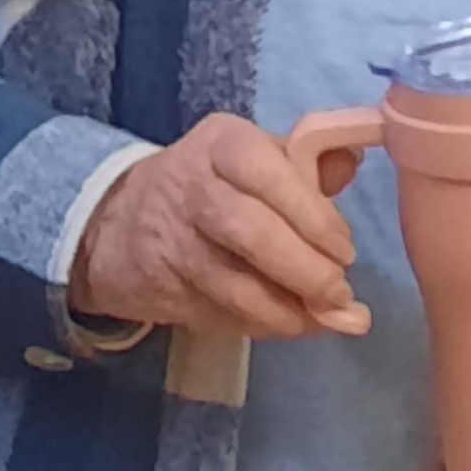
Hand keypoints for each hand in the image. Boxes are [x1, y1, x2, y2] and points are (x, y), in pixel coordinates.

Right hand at [70, 114, 368, 341]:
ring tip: (326, 316)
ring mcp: (177, 246)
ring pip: (237, 286)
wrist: (119, 224)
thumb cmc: (208, 180)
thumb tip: (351, 162)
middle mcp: (194, 189)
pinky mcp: (170, 294)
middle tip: (340, 291)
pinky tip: (294, 326)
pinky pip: (225, 316)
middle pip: (251, 232)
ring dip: (289, 309)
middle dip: (305, 269)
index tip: (345, 247)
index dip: (312, 214)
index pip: (268, 173)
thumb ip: (303, 163)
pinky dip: (266, 326)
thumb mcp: (250, 154)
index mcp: (222, 144)